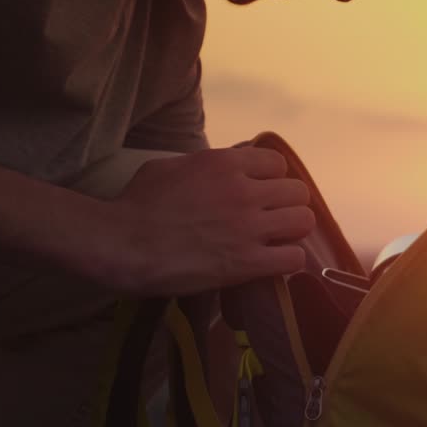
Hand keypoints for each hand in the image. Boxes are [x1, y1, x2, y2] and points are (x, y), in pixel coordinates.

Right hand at [94, 147, 314, 295]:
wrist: (122, 245)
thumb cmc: (136, 205)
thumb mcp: (169, 167)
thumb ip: (204, 165)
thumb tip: (222, 168)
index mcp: (225, 163)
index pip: (277, 163)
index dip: (271, 179)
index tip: (261, 192)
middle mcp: (245, 191)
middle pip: (298, 192)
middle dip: (287, 204)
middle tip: (271, 218)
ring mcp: (250, 227)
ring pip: (304, 221)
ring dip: (293, 231)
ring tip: (276, 240)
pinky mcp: (249, 262)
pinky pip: (295, 258)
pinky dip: (289, 260)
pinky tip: (273, 263)